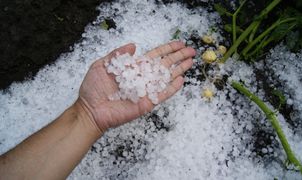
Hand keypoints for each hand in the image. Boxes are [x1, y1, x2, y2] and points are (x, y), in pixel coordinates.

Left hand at [77, 41, 195, 132]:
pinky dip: (172, 88)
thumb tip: (133, 44)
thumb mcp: (102, 65)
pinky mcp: (147, 103)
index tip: (180, 43)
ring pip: (166, 78)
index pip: (155, 56)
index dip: (168, 49)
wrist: (90, 109)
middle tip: (192, 51)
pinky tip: (181, 80)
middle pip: (165, 65)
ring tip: (191, 62)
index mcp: (134, 67)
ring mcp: (146, 91)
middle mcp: (143, 78)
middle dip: (178, 57)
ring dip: (179, 70)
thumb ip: (117, 54)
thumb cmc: (93, 88)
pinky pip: (162, 94)